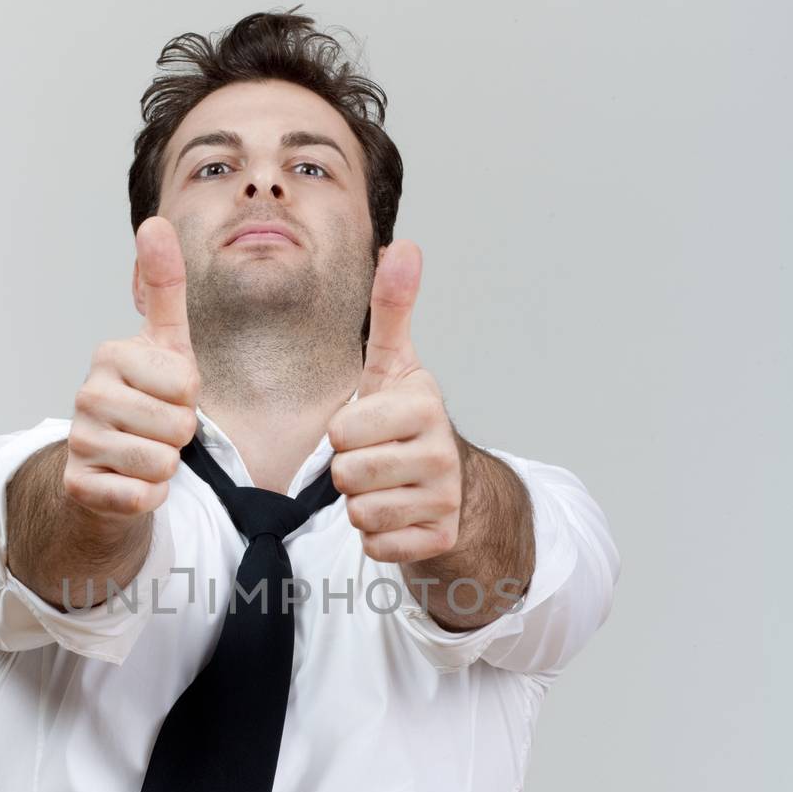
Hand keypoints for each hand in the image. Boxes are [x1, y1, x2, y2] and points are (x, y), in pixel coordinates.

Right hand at [65, 217, 200, 520]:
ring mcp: (79, 441)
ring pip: (161, 463)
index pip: (186, 384)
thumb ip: (164, 287)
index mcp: (110, 355)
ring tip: (145, 452)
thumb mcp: (165, 343)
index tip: (168, 396)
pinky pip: (141, 497)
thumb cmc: (146, 401)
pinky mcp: (79, 486)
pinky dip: (149, 496)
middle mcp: (86, 394)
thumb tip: (156, 222)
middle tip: (157, 429)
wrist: (108, 468)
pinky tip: (132, 481)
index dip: (189, 398)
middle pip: (178, 426)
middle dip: (180, 436)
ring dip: (165, 467)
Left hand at [328, 241, 461, 563]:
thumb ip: (391, 309)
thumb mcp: (393, 366)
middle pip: (349, 474)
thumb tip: (404, 245)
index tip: (368, 427)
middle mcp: (442, 451)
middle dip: (348, 472)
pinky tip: (397, 517)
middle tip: (373, 461)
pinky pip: (379, 546)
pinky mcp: (441, 539)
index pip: (342, 431)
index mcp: (424, 403)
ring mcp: (446, 498)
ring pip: (361, 513)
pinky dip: (378, 538)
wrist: (449, 488)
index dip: (342, 433)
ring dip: (361, 505)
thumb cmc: (403, 423)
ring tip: (384, 488)